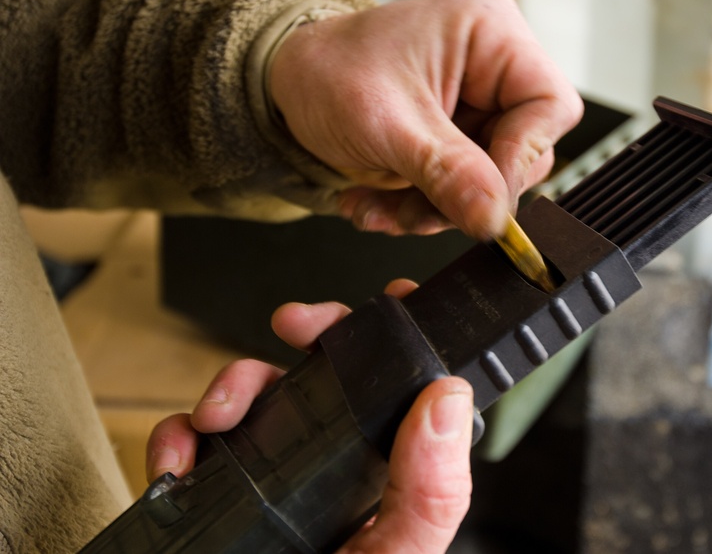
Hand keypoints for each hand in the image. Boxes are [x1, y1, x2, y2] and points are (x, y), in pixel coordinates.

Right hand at [146, 280, 473, 552]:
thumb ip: (431, 490)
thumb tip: (446, 399)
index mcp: (390, 473)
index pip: (404, 389)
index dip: (398, 337)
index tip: (388, 300)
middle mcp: (336, 467)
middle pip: (329, 375)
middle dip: (309, 338)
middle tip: (294, 326)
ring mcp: (278, 479)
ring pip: (260, 398)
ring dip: (233, 385)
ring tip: (217, 415)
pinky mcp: (226, 496)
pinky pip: (199, 446)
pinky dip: (180, 439)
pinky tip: (180, 462)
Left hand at [269, 0, 583, 239]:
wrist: (286, 85)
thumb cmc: (328, 71)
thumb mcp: (386, 124)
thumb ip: (446, 173)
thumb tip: (494, 218)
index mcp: (490, 34)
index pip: (548, 106)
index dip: (519, 159)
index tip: (480, 199)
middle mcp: (494, 68)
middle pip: (522, 152)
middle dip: (465, 194)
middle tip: (415, 212)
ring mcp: (478, 108)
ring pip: (490, 183)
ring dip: (435, 211)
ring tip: (382, 210)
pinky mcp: (458, 142)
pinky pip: (462, 192)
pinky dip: (420, 210)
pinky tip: (378, 204)